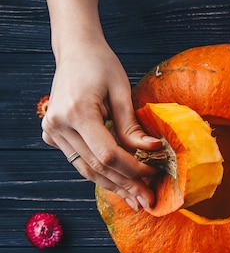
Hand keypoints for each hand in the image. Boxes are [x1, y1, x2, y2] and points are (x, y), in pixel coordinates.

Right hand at [43, 0, 160, 210]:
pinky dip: (101, 173)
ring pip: (86, 169)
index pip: (108, 154)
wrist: (75, 51)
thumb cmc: (101, 65)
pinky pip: (80, 161)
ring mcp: (52, 131)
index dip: (133, 168)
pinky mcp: (53, 134)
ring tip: (135, 200)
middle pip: (97, 166)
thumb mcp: (121, 91)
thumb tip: (152, 149)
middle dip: (126, 185)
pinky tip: (119, 185)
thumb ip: (132, 125)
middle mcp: (59, 125)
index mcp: (76, 112)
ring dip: (114, 185)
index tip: (153, 174)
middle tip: (148, 201)